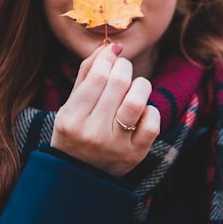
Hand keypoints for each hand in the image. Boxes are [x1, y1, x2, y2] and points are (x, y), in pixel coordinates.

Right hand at [51, 42, 159, 176]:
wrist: (80, 178)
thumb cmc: (75, 133)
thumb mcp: (70, 105)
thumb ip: (87, 73)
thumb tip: (110, 45)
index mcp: (72, 118)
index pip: (96, 76)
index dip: (108, 58)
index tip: (113, 53)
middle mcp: (93, 133)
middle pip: (118, 83)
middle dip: (124, 67)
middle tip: (123, 68)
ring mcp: (116, 146)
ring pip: (137, 101)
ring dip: (140, 85)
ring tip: (134, 87)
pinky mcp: (136, 155)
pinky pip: (152, 123)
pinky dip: (150, 110)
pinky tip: (141, 112)